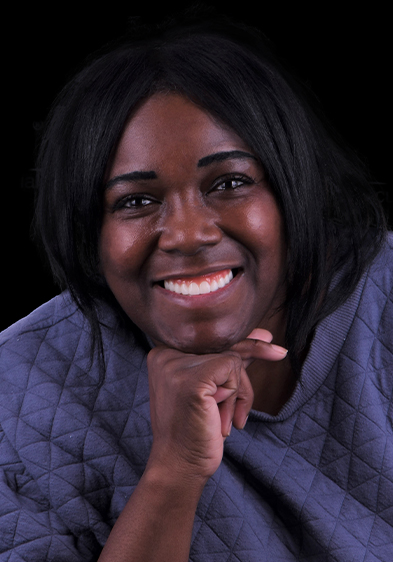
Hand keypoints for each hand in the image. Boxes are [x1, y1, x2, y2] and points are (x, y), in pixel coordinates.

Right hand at [146, 330, 286, 482]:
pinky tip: (220, 419)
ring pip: (231, 358)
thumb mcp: (213, 388)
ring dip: (238, 392)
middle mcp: (164, 354)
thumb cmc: (196, 429)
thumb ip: (231, 361)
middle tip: (280, 353)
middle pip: (222, 345)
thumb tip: (263, 335)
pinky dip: (237, 396)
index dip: (239, 344)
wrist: (181, 466)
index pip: (208, 339)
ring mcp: (177, 365)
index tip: (266, 339)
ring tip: (224, 420)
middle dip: (253, 353)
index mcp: (162, 354)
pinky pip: (233, 368)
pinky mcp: (194, 378)